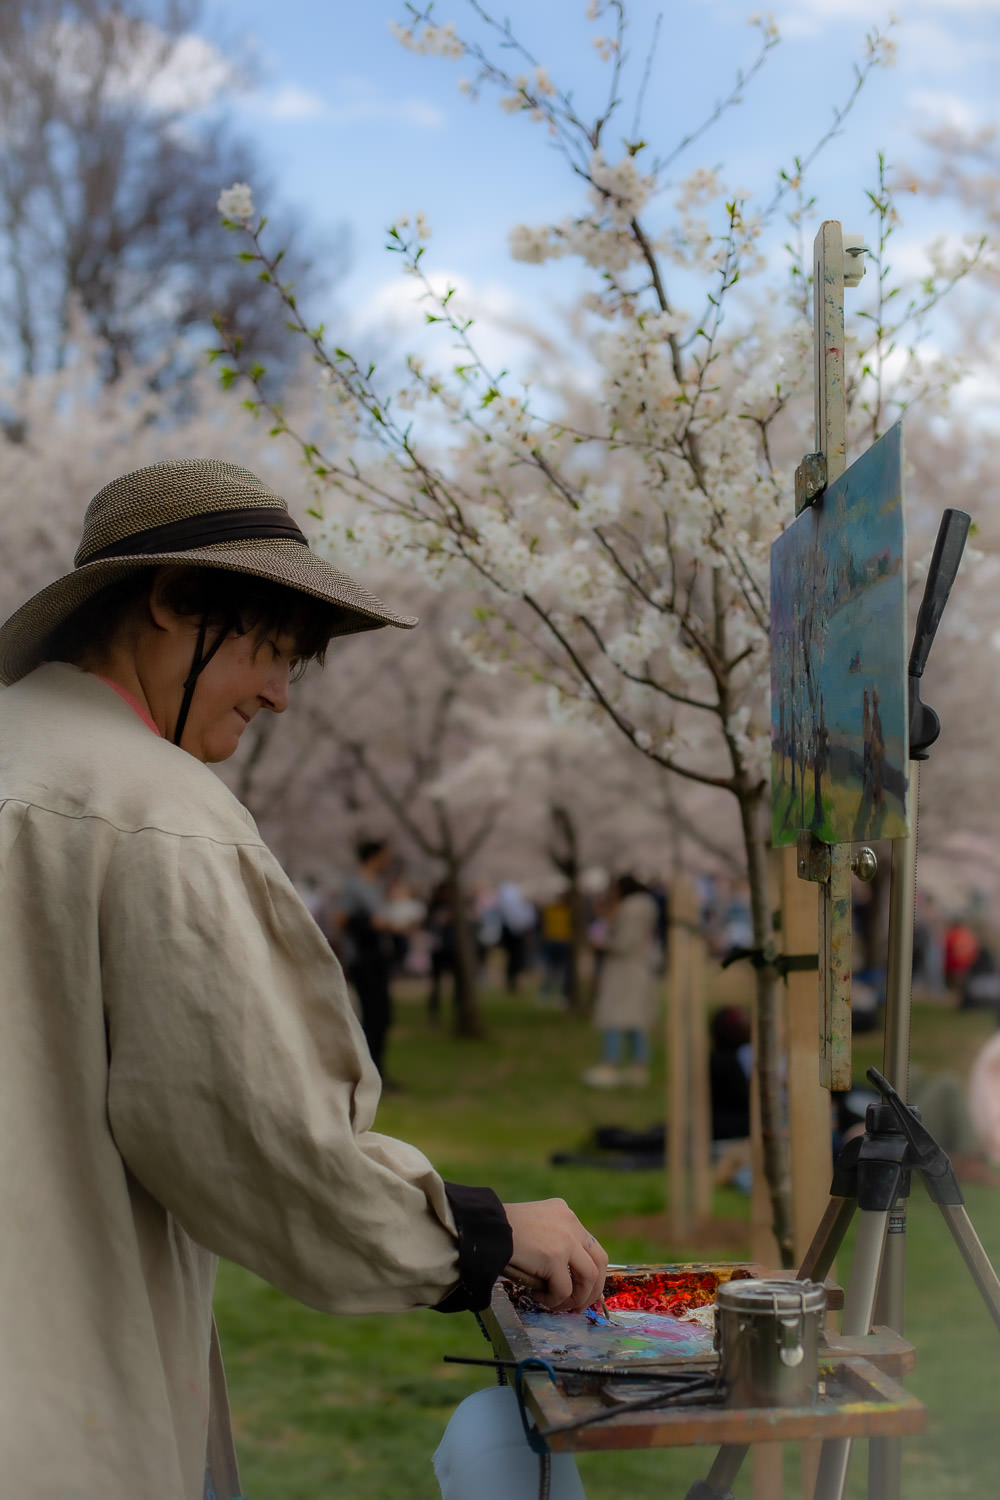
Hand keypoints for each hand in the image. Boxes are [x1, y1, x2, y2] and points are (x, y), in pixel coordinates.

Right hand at [501, 1198, 607, 1312]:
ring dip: (577, 1298)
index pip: (590, 1245)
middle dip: (593, 1288)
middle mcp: (569, 1221)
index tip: (582, 1289)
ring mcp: (564, 1238)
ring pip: (589, 1276)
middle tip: (580, 1304)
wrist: (481, 1230)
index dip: (590, 1271)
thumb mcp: (533, 1229)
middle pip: (599, 1260)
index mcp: (563, 1212)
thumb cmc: (499, 1233)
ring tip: (559, 1305)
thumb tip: (568, 1281)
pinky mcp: (554, 1257)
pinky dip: (555, 1300)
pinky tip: (541, 1299)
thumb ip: (553, 1243)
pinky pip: (564, 1289)